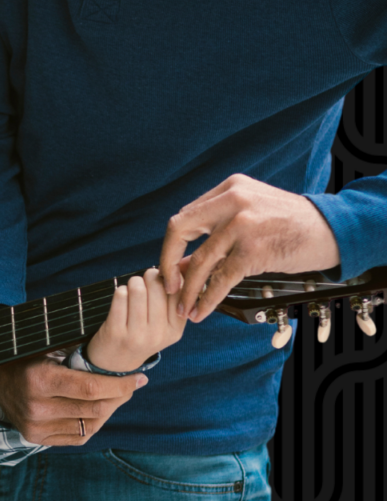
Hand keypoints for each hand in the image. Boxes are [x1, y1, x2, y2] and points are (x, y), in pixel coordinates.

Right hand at [0, 357, 146, 445]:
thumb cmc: (26, 354)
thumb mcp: (48, 345)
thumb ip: (79, 348)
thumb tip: (119, 340)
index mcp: (39, 380)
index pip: (91, 388)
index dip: (120, 385)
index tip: (139, 378)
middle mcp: (36, 407)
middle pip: (94, 408)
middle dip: (119, 397)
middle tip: (132, 385)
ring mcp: (35, 426)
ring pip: (89, 426)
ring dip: (109, 411)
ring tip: (117, 396)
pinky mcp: (36, 437)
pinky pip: (76, 437)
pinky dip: (93, 424)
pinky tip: (99, 410)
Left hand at [84, 268, 187, 371]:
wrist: (115, 363)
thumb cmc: (140, 334)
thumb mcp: (163, 325)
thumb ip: (172, 301)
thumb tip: (176, 269)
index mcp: (175, 330)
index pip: (178, 292)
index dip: (169, 279)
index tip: (162, 279)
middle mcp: (158, 334)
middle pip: (158, 286)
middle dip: (149, 277)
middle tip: (144, 281)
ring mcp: (137, 335)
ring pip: (138, 289)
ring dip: (133, 283)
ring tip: (132, 290)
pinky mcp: (116, 332)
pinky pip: (120, 295)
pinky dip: (120, 291)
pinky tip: (121, 298)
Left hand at [159, 174, 340, 323]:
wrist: (333, 229)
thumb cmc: (291, 223)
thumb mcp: (251, 213)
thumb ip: (216, 231)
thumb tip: (178, 263)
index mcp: (229, 189)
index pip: (185, 216)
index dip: (172, 245)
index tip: (170, 267)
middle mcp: (232, 201)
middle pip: (179, 229)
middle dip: (167, 261)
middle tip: (169, 286)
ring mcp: (243, 224)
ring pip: (199, 260)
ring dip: (187, 290)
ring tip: (183, 308)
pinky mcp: (255, 250)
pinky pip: (220, 279)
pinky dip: (207, 299)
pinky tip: (201, 311)